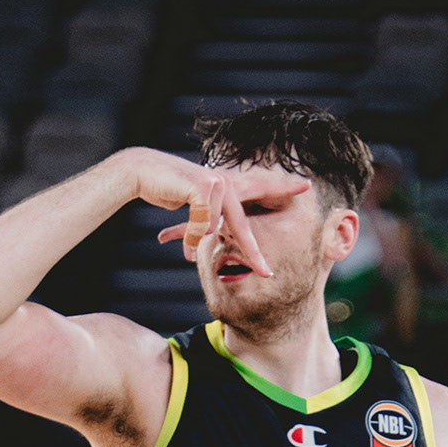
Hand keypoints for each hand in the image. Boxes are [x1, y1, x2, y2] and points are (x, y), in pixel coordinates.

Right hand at [135, 152, 275, 275]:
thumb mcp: (191, 208)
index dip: (283, 187)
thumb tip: (200, 247)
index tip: (306, 186)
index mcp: (227, 184)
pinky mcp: (204, 186)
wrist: (141, 171)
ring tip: (186, 249)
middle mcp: (226, 182)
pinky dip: (189, 235)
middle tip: (267, 274)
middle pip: (243, 227)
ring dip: (195, 241)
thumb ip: (204, 222)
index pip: (260, 188)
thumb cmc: (165, 187)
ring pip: (215, 229)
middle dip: (253, 254)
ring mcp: (217, 183)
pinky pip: (202, 224)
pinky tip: (176, 240)